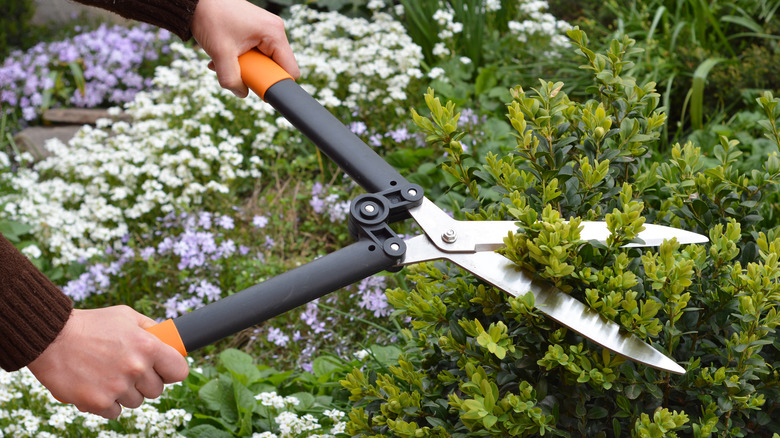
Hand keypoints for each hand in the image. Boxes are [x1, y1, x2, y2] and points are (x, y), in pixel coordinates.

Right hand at [28, 306, 189, 418]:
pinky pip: (115, 412)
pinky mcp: (98, 402)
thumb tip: (169, 340)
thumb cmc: (91, 324)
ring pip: (136, 401)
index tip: (164, 371)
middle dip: (145, 382)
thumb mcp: (126, 316)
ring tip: (107, 374)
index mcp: (148, 346)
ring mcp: (117, 387)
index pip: (179, 371)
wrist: (51, 338)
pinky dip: (106, 402)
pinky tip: (96, 385)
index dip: (171, 371)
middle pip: (157, 390)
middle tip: (128, 369)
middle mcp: (136, 368)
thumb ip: (150, 329)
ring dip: (125, 392)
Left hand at [191, 0, 300, 96]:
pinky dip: (240, 58)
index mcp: (274, 33)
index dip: (275, 83)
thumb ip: (231, 79)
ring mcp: (265, 29)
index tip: (257, 85)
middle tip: (236, 70)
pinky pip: (255, 52)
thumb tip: (241, 93)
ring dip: (245, 67)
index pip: (289, 70)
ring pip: (263, 61)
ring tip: (225, 60)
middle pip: (275, 66)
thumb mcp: (220, 54)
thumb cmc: (209, 18)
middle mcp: (274, 30)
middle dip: (255, 74)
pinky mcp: (255, 30)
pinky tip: (224, 54)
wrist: (195, 1)